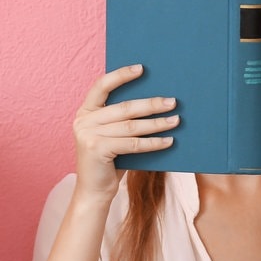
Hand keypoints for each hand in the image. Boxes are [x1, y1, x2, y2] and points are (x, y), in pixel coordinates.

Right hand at [72, 64, 178, 202]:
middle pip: (123, 107)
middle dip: (151, 104)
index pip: (102, 86)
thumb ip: (123, 120)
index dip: (121, 75)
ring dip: (157, 123)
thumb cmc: (108, 163)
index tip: (142, 68)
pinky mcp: (96, 149)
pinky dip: (153, 142)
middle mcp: (83, 120)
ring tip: (176, 120)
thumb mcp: (112, 136)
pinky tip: (168, 141)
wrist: (94, 192)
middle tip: (173, 101)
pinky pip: (132, 143)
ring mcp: (87, 134)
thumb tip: (156, 102)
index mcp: (85, 112)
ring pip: (130, 126)